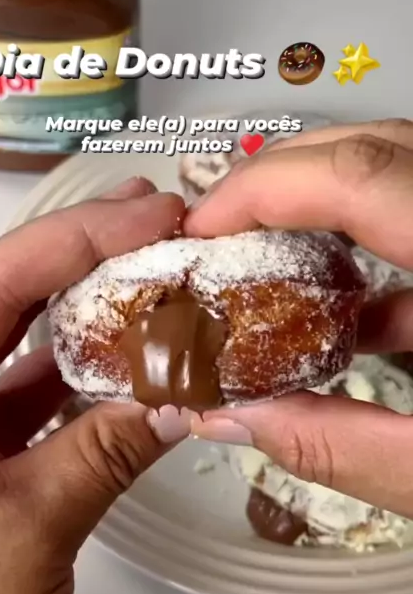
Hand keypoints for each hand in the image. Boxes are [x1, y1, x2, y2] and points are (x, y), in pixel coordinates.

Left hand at [0, 178, 188, 593]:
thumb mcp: (26, 529)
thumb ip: (104, 451)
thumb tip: (182, 398)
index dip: (75, 241)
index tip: (149, 216)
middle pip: (11, 301)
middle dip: (88, 259)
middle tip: (162, 223)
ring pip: (31, 347)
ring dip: (98, 317)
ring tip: (162, 276)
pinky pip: (44, 401)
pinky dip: (96, 380)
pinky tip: (144, 360)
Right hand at [185, 118, 412, 517]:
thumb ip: (339, 446)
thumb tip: (233, 419)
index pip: (363, 175)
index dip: (267, 189)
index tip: (201, 229)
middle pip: (380, 148)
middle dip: (286, 177)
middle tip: (220, 233)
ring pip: (403, 170)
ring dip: (331, 206)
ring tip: (268, 264)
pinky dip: (386, 249)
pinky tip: (360, 316)